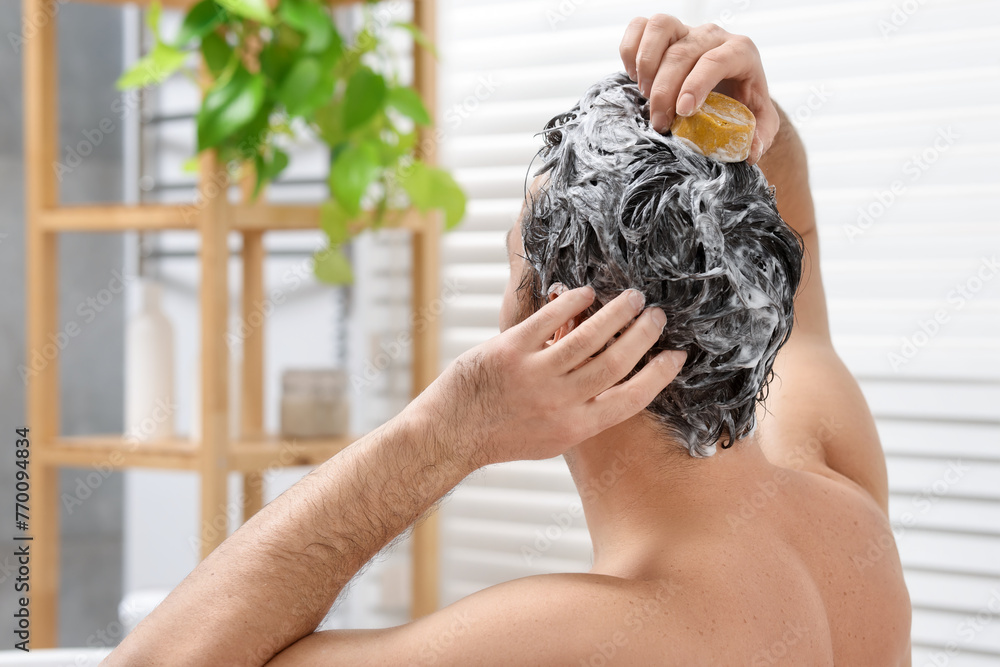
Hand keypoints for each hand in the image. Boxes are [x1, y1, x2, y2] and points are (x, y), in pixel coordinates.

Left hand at [408, 286, 686, 467]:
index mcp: (576, 427)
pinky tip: (585, 293)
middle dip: (643, 333)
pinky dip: (573, 302)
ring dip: (616, 312)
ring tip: (631, 298)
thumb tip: (618, 385)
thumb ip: (584, 414)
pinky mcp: (510, 350)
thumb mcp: (552, 439)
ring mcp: (534, 375)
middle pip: (617, 360)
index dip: (660, 374)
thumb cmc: (504, 436)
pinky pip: (551, 318)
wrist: (451, 433)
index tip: (677, 355)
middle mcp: (560, 403)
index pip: (633, 398)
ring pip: (589, 335)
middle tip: (655, 315)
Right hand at [619, 14, 778, 163]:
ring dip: (646, 64)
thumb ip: (761, 136)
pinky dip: (630, 50)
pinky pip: (639, 27)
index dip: (695, 85)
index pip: (715, 61)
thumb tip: (751, 152)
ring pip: (660, 27)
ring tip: (646, 94)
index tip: (682, 112)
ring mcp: (686, 29)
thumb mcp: (760, 122)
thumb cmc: (744, 104)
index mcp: (740, 52)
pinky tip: (634, 77)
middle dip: (665, 91)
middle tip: (660, 123)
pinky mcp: (664, 32)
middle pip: (681, 53)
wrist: (731, 85)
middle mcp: (712, 35)